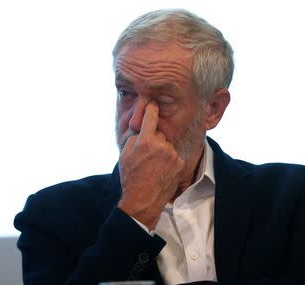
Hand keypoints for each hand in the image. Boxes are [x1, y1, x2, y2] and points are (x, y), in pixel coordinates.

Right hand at [118, 103, 184, 229]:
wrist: (143, 200)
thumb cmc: (131, 178)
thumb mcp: (125, 155)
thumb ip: (134, 138)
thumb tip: (141, 128)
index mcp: (145, 140)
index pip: (151, 116)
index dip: (151, 109)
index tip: (153, 104)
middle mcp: (160, 145)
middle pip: (158, 134)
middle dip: (154, 140)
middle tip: (147, 156)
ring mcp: (172, 154)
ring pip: (167, 145)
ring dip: (162, 151)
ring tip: (154, 166)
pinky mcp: (179, 163)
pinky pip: (173, 155)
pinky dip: (169, 161)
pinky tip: (162, 170)